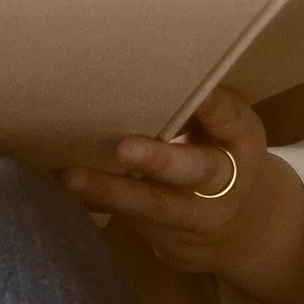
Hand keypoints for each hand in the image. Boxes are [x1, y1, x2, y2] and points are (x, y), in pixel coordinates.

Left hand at [62, 85, 303, 303]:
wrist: (242, 228)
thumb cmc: (220, 154)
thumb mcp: (225, 130)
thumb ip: (198, 107)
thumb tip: (140, 64)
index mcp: (241, 140)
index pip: (230, 119)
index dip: (211, 107)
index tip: (192, 92)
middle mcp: (224, 182)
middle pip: (194, 171)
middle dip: (159, 160)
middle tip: (124, 148)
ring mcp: (195, 216)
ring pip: (153, 206)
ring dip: (110, 192)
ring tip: (71, 177)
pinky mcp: (168, 239)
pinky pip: (129, 222)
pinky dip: (96, 206)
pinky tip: (61, 192)